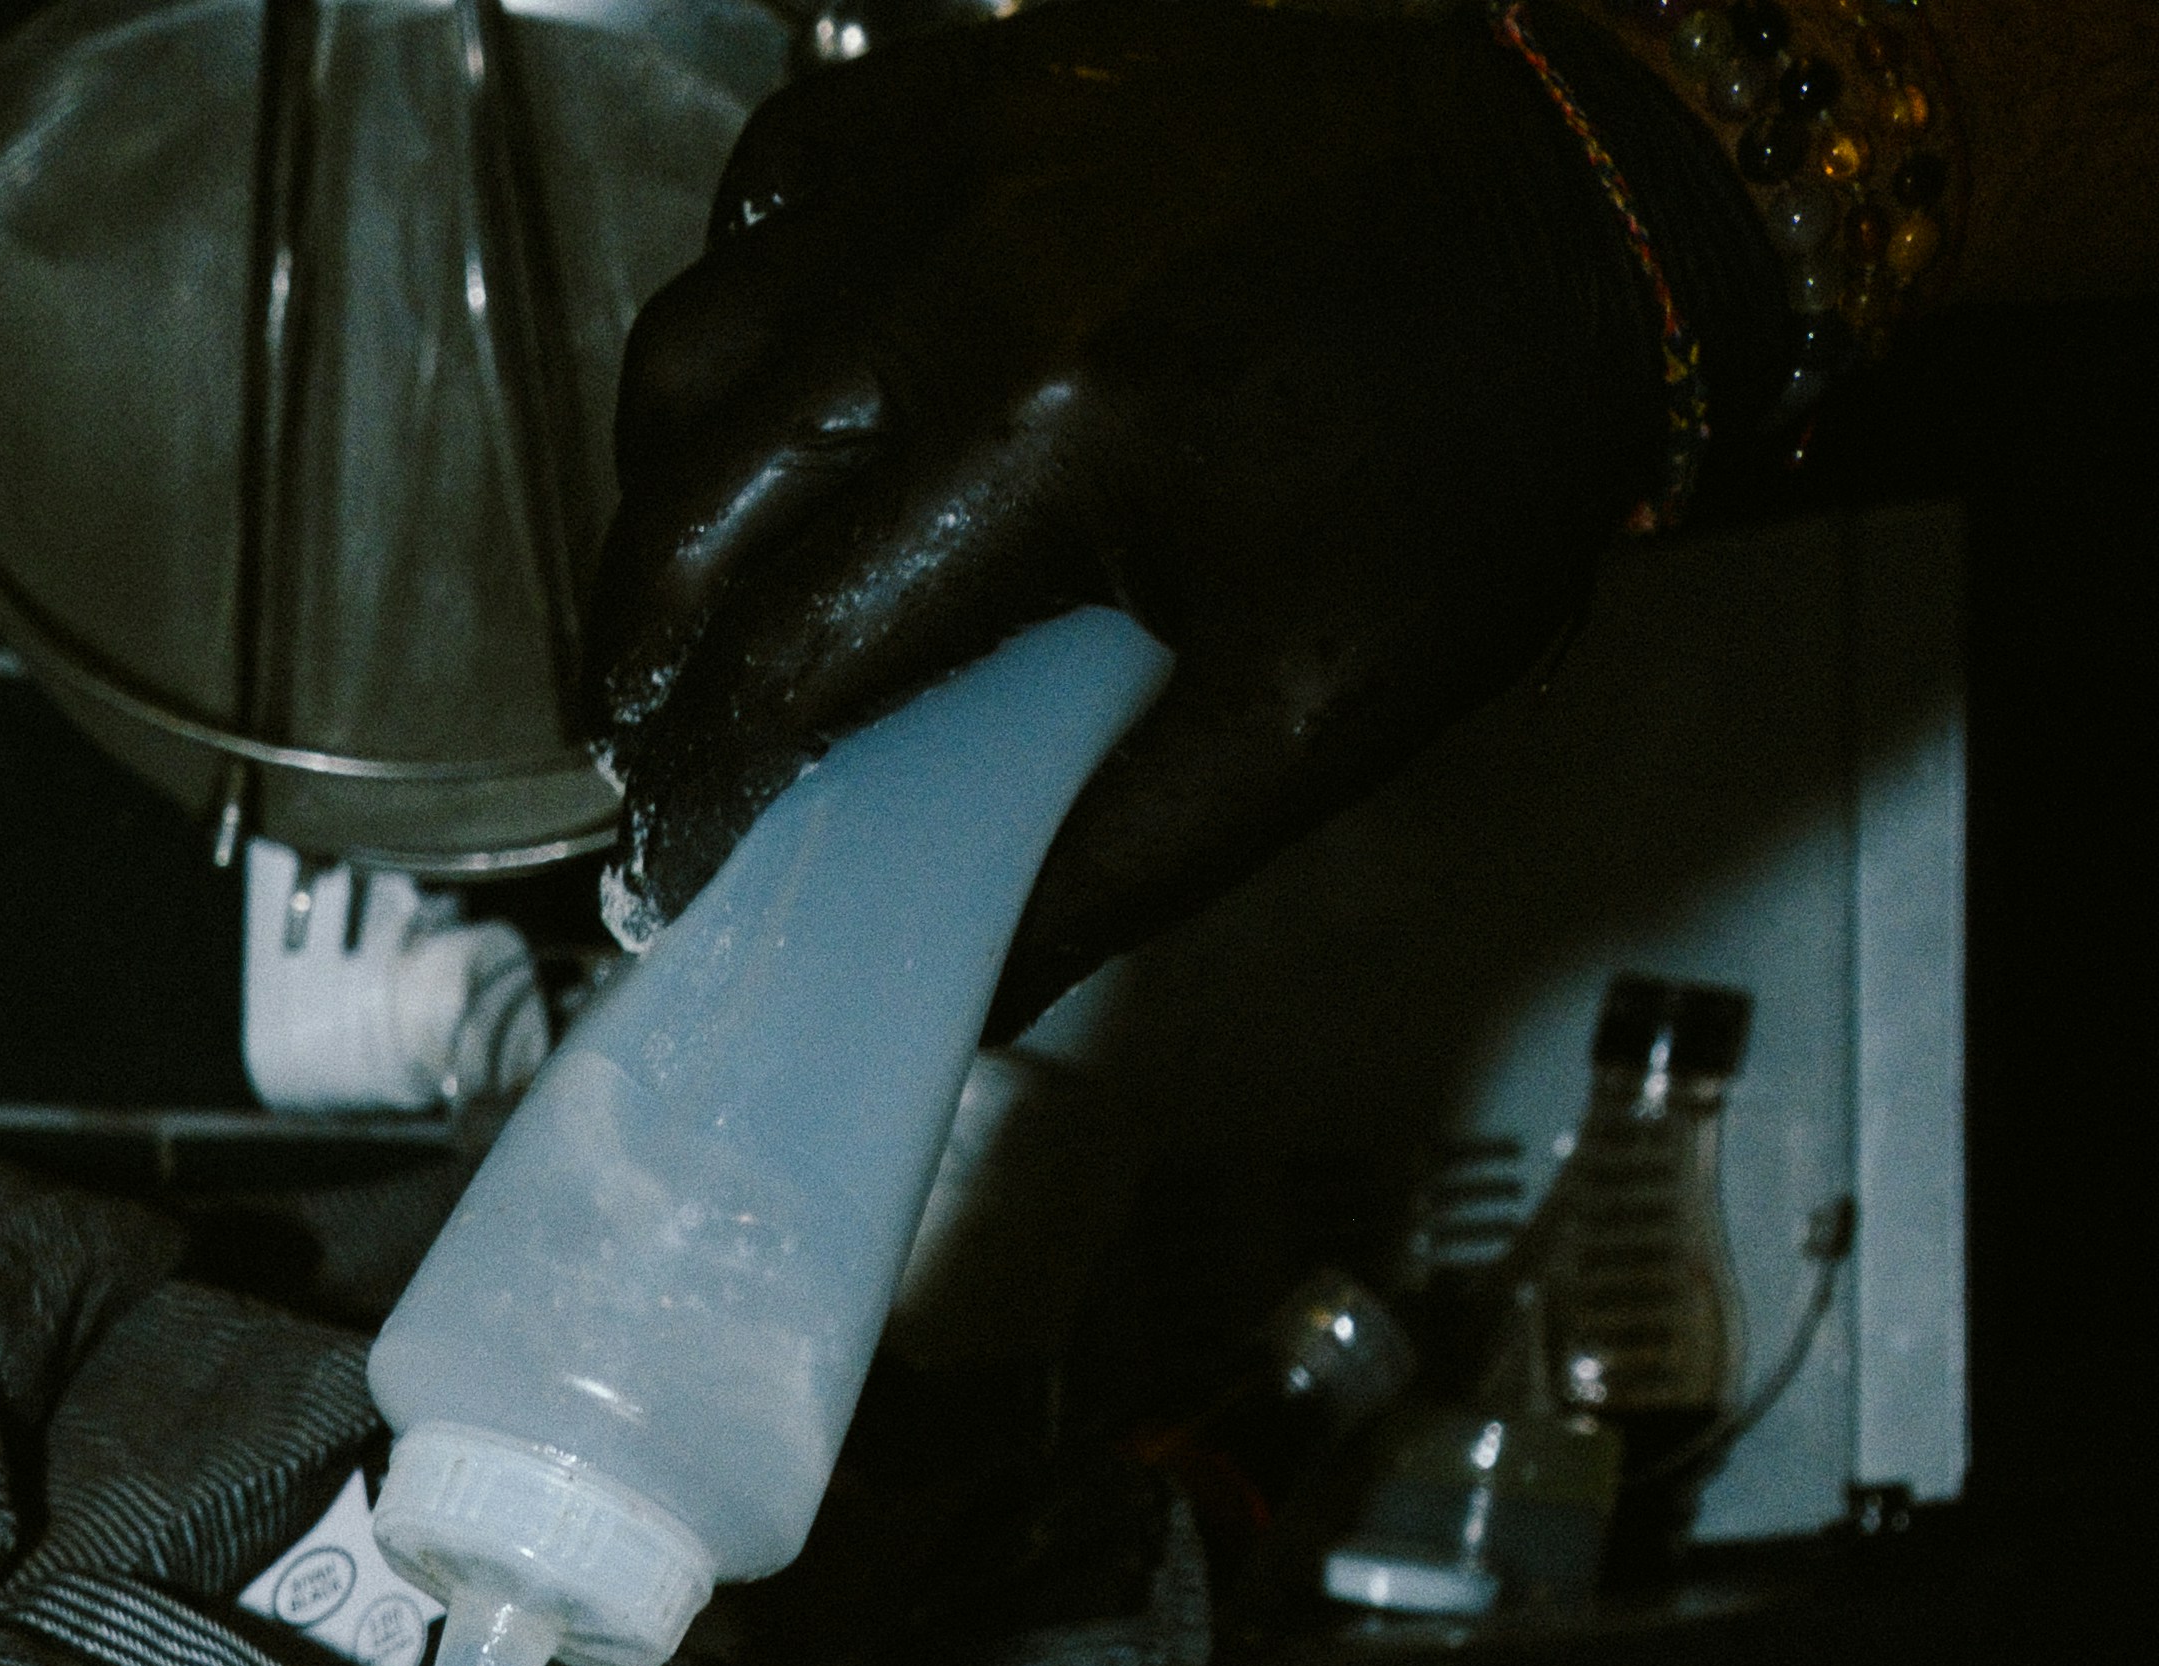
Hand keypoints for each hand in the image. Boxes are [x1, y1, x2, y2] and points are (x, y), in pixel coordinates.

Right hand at [582, 2, 1724, 1022]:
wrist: (1596, 206)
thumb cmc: (1475, 458)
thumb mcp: (1309, 716)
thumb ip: (1106, 869)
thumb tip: (946, 1001)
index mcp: (1056, 438)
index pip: (786, 664)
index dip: (702, 795)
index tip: (675, 870)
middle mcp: (977, 271)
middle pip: (693, 507)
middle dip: (640, 663)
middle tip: (648, 753)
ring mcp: (969, 150)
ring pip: (695, 342)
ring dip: (665, 494)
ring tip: (695, 592)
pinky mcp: (987, 75)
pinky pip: (777, 188)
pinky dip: (744, 308)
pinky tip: (786, 400)